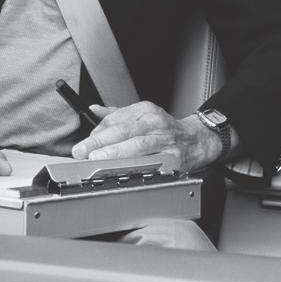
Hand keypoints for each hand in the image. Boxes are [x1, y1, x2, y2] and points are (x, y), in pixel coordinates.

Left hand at [70, 101, 220, 172]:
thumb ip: (116, 114)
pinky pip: (152, 164)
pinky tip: (123, 171)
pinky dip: (136, 167)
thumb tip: (93, 110)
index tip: (84, 143)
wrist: (196, 140)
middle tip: (83, 150)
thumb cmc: (166, 129)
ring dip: (115, 152)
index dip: (97, 132)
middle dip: (101, 141)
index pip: (116, 119)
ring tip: (97, 158)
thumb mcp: (143, 114)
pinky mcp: (172, 159)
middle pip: (124, 131)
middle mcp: (155, 123)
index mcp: (146, 110)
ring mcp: (164, 141)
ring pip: (137, 146)